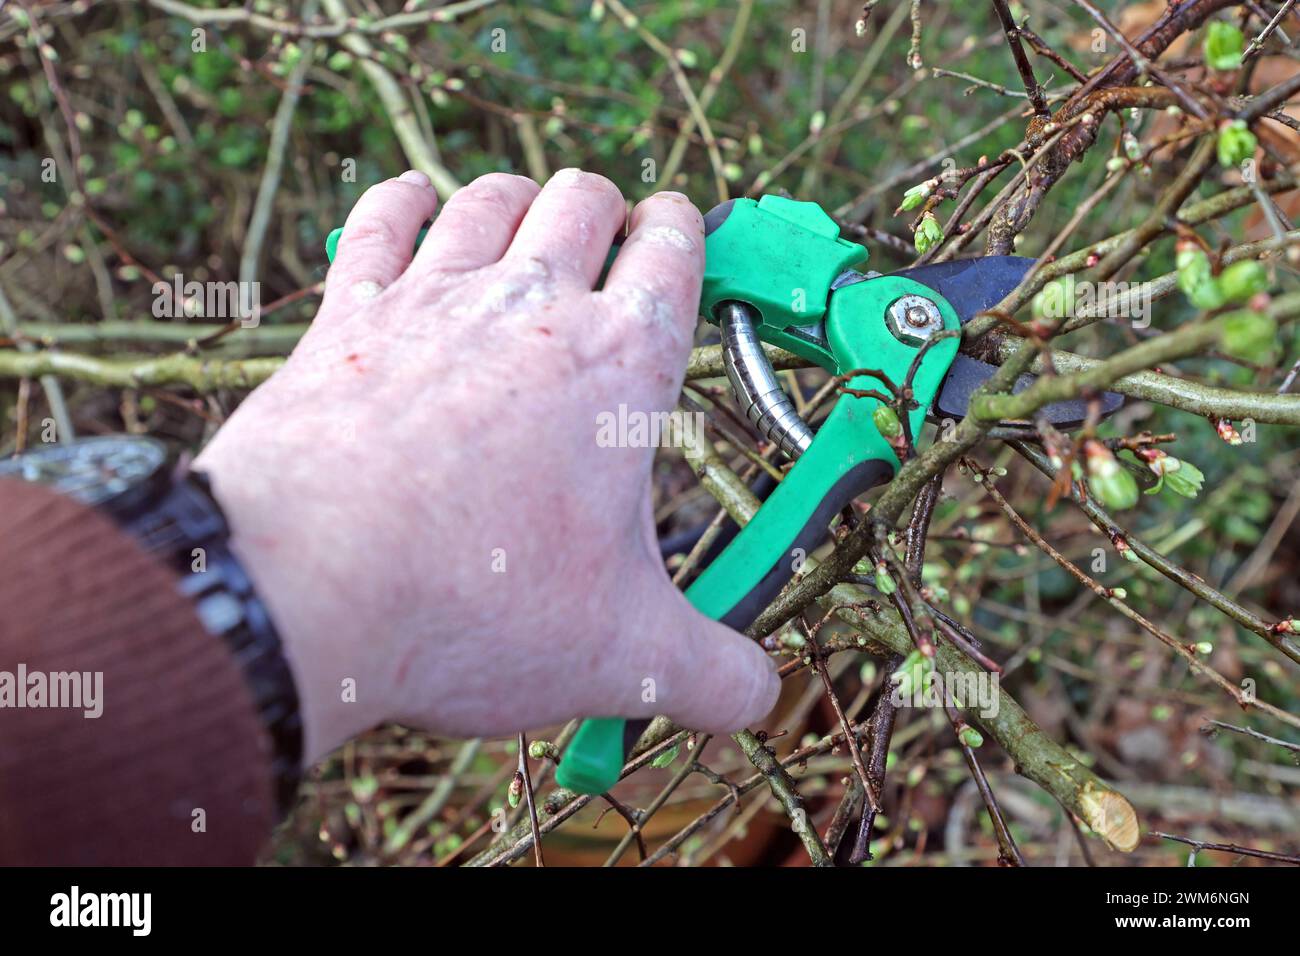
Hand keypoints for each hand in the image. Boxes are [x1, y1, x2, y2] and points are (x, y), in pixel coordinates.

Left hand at [196, 168, 779, 762]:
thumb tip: (757, 698)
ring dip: (521, 203)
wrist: (307, 589)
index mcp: (620, 366)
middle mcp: (531, 307)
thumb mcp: (624, 656)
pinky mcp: (348, 317)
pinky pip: (381, 217)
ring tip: (529, 232)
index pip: (675, 251)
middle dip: (610, 212)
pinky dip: (405, 202)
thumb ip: (713, 675)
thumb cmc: (477, 607)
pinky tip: (416, 210)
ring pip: (493, 197)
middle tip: (612, 251)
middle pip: (586, 201)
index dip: (689, 232)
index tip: (687, 240)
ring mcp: (433, 300)